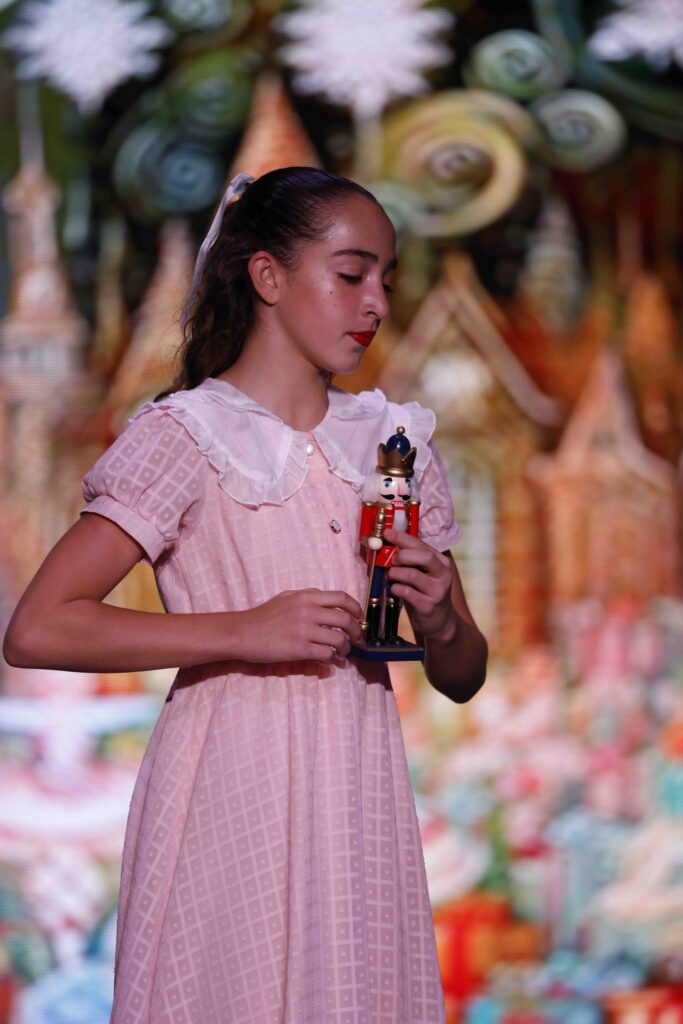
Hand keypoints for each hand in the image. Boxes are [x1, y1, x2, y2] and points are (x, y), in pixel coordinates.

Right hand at [238, 588, 363, 663]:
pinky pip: (326, 654)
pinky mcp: (300, 649)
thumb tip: (327, 601)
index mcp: (306, 597)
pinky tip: (332, 661)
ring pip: (339, 639)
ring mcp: (304, 630)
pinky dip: (333, 659)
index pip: (342, 598)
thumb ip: (307, 596)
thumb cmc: (263, 616)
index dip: (356, 608)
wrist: (243, 633)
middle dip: (356, 631)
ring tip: (343, 653)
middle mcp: (308, 611)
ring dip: (346, 648)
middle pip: (345, 620)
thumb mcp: (286, 597)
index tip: (359, 617)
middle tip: (356, 639)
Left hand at [384, 528, 456, 641]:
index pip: (421, 544)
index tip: (386, 533)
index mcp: (440, 562)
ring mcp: (437, 591)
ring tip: (391, 576)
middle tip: (392, 561)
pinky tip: (394, 589)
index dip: (402, 537)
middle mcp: (442, 574)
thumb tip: (382, 544)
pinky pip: (408, 592)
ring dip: (396, 573)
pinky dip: (396, 588)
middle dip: (403, 555)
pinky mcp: (428, 606)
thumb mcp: (420, 573)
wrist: (439, 622)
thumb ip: (408, 560)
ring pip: (413, 575)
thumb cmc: (423, 592)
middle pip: (424, 556)